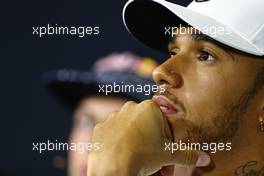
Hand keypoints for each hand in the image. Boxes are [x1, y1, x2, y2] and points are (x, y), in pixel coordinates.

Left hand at [88, 100, 209, 175]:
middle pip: (148, 129)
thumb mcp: (168, 155)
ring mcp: (113, 117)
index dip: (169, 145)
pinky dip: (120, 144)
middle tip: (156, 166)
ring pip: (132, 132)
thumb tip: (204, 158)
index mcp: (149, 108)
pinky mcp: (101, 127)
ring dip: (138, 145)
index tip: (167, 160)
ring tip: (140, 163)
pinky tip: (123, 156)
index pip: (166, 127)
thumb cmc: (142, 156)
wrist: (111, 167)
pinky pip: (115, 135)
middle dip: (154, 148)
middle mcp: (130, 108)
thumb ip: (187, 154)